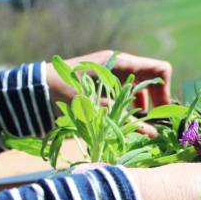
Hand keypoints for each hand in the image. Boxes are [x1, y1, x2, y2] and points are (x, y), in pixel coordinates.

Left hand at [45, 50, 172, 135]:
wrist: (35, 90)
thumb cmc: (65, 94)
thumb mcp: (99, 110)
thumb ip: (128, 121)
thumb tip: (154, 135)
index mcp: (123, 64)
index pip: (160, 70)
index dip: (165, 91)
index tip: (161, 113)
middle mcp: (121, 67)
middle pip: (152, 82)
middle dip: (155, 103)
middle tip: (152, 126)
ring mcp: (112, 76)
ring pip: (139, 91)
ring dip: (141, 109)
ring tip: (136, 128)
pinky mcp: (104, 86)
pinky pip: (126, 96)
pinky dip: (129, 110)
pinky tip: (123, 125)